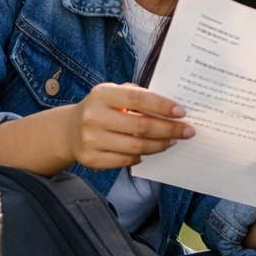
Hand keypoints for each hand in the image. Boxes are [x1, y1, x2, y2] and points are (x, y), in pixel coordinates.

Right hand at [62, 83, 193, 169]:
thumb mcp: (113, 95)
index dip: (162, 106)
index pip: (138, 99)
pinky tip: (150, 151)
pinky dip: (142, 156)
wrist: (68, 130)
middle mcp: (93, 117)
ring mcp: (91, 140)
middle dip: (169, 129)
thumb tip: (171, 108)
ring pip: (136, 146)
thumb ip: (137, 96)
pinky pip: (126, 160)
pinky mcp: (91, 159)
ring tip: (173, 141)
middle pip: (141, 126)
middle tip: (187, 131)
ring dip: (160, 145)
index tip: (182, 112)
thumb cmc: (101, 109)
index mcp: (102, 95)